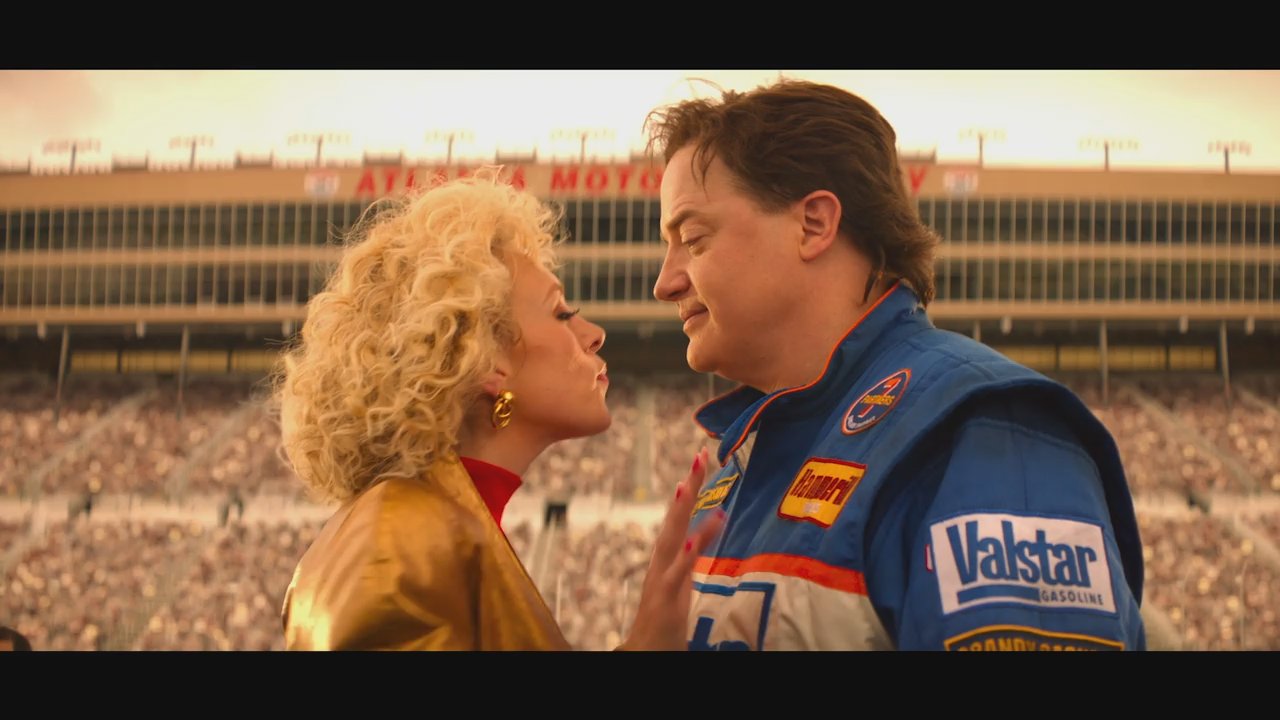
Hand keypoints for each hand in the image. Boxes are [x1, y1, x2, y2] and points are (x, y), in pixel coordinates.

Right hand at [619, 446, 726, 649]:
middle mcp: (661, 562)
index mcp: (667, 556)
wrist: (646, 651)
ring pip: (671, 539)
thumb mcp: (683, 580)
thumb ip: (694, 552)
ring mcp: (661, 579)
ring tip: (688, 484)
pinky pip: (676, 575)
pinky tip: (690, 539)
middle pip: (675, 518)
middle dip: (687, 487)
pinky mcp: (665, 600)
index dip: (690, 488)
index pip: (680, 515)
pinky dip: (683, 556)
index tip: (701, 459)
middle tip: (698, 457)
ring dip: (680, 512)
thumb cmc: (665, 618)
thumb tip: (711, 524)